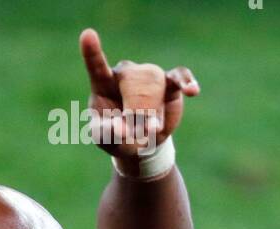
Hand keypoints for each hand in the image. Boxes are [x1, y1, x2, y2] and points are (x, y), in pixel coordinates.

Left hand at [80, 27, 198, 159]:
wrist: (141, 143)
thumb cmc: (117, 137)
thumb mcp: (105, 139)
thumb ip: (106, 133)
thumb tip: (120, 128)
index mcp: (104, 83)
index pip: (97, 66)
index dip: (92, 52)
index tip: (87, 35)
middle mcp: (126, 74)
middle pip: (133, 84)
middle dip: (136, 113)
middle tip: (135, 133)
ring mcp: (149, 75)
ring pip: (155, 85)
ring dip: (153, 115)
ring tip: (149, 131)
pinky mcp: (169, 83)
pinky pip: (179, 76)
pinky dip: (186, 83)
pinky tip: (192, 91)